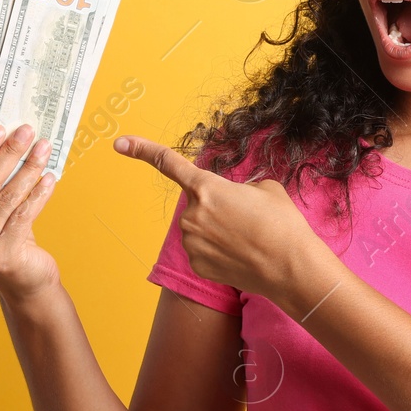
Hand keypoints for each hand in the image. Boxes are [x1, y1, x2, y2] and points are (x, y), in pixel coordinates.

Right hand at [0, 123, 59, 303]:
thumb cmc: (2, 239)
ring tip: (44, 149)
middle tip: (26, 131)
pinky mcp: (3, 256)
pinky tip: (50, 178)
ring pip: (6, 197)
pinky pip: (24, 215)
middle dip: (8, 153)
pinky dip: (38, 193)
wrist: (22, 282)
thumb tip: (3, 140)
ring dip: (28, 169)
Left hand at [114, 135, 315, 300]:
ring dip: (217, 231)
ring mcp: (191, 242)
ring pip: (199, 229)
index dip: (142, 150)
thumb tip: (232, 199)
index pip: (169, 163)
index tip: (120, 143)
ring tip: (247, 239)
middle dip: (216, 208)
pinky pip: (202, 250)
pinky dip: (218, 252)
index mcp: (208, 188)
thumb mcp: (266, 189)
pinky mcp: (196, 264)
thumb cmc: (282, 225)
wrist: (290, 267)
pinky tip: (239, 256)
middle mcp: (192, 214)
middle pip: (197, 204)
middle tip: (246, 220)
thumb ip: (238, 187)